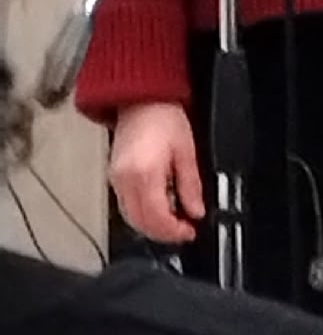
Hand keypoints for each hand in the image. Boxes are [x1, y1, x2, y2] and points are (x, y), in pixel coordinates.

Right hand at [109, 101, 203, 244]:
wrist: (142, 101)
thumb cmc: (164, 119)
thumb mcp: (187, 152)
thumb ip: (191, 185)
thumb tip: (195, 211)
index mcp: (144, 174)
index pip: (156, 217)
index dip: (174, 231)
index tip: (190, 232)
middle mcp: (124, 181)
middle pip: (140, 222)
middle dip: (162, 233)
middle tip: (184, 232)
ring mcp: (115, 180)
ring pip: (130, 217)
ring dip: (151, 226)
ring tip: (175, 223)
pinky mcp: (114, 177)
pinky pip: (126, 205)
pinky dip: (142, 214)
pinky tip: (159, 210)